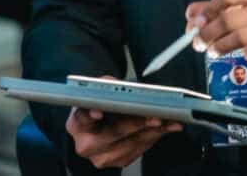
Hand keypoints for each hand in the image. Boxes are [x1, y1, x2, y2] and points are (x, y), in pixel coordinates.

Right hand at [66, 77, 180, 168]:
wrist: (102, 126)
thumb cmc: (101, 105)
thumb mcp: (99, 90)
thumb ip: (105, 85)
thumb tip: (117, 85)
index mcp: (77, 123)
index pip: (82, 118)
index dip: (90, 115)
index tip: (99, 112)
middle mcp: (86, 145)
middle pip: (114, 133)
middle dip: (137, 123)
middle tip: (156, 116)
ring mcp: (102, 157)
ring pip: (132, 143)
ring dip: (154, 131)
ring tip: (170, 120)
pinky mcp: (119, 162)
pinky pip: (141, 149)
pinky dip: (155, 136)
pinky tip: (166, 127)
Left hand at [185, 0, 246, 93]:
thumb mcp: (243, 11)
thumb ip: (215, 10)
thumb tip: (191, 14)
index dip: (209, 8)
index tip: (196, 22)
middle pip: (231, 18)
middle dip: (209, 32)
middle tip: (198, 42)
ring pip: (241, 37)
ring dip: (221, 46)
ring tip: (213, 51)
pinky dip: (243, 56)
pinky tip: (243, 56)